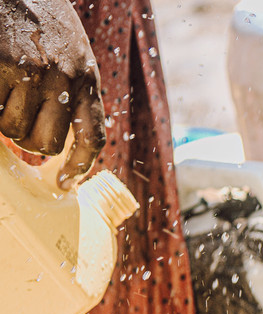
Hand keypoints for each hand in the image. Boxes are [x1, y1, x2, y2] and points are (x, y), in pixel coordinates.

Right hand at [0, 0, 105, 185]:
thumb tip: (54, 136)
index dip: (79, 166)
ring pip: (13, 131)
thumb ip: (70, 89)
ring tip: (4, 95)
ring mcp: (29, 73)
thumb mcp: (71, 52)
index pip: (93, 136)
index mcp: (87, 78)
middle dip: (30, 143)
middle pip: (47, 145)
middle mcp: (64, 78)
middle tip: (19, 126)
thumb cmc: (39, 21)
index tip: (66, 183)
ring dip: (3, 121)